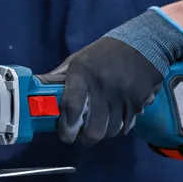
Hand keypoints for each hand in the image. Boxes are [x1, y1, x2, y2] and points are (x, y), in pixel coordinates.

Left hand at [53, 6, 182, 145]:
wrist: (144, 43)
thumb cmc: (105, 53)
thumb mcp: (79, 59)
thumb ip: (60, 77)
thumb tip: (38, 92)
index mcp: (83, 73)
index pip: (72, 106)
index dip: (67, 127)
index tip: (66, 135)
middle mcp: (103, 86)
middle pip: (95, 130)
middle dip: (87, 138)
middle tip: (83, 137)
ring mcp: (123, 95)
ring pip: (112, 131)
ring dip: (104, 133)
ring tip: (100, 127)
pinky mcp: (139, 101)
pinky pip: (128, 125)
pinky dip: (121, 127)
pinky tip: (116, 119)